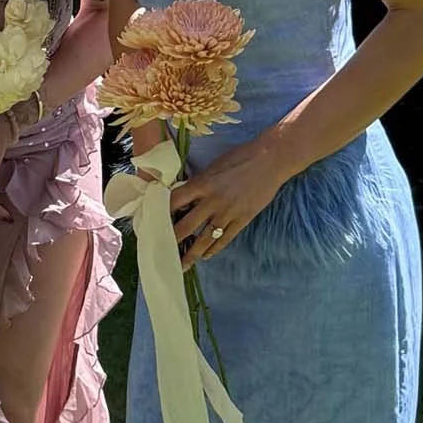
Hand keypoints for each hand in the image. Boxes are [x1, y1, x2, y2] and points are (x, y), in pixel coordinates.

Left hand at [169, 136, 289, 269]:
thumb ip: (199, 183)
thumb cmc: (240, 157)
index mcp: (202, 184)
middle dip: (172, 241)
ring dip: (191, 254)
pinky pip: (225, 239)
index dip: (161, 214)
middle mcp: (212, 201)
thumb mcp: (213, 167)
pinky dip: (214, 249)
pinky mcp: (243, 219)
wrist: (270, 159)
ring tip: (182, 265)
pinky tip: (206, 256)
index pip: (174, 202)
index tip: (153, 224)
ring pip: (204, 239)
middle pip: (185, 226)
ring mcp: (228, 212)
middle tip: (161, 252)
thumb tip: (184, 197)